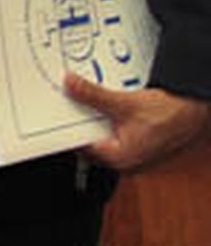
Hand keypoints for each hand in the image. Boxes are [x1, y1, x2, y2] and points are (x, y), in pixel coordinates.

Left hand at [65, 74, 210, 170]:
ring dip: (92, 116)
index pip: (79, 145)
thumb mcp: (124, 103)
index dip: (64, 127)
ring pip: (100, 132)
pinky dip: (104, 116)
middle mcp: (123, 160)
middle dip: (77, 119)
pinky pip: (111, 129)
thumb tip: (70, 85)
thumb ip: (93, 95)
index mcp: (118, 158)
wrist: (195, 110)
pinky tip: (101, 102)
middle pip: (88, 137)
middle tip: (63, 99)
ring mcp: (130, 152)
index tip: (51, 112)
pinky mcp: (135, 141)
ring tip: (80, 97)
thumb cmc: (171, 116)